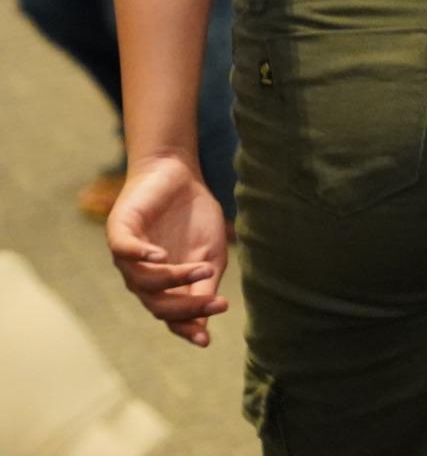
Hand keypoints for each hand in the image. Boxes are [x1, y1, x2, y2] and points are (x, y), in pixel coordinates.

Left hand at [104, 156, 229, 345]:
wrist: (178, 175)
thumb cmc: (195, 215)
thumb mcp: (209, 253)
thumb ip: (204, 285)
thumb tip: (204, 325)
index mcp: (163, 286)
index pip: (170, 316)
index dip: (186, 328)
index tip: (206, 341)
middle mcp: (140, 277)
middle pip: (157, 304)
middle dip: (187, 307)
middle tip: (218, 303)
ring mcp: (127, 256)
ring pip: (143, 282)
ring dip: (174, 279)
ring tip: (203, 267)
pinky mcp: (120, 231)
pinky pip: (125, 251)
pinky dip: (141, 255)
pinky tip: (162, 255)